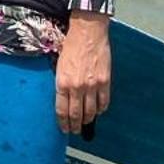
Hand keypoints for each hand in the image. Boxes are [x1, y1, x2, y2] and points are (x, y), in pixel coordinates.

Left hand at [55, 11, 110, 134]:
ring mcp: (92, 85)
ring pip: (90, 111)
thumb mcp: (59, 65)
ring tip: (85, 122)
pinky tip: (98, 110)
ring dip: (88, 119)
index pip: (61, 110)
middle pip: (76, 114)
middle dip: (74, 125)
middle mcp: (77, 87)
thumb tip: (63, 100)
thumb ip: (61, 83)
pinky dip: (101, 109)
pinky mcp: (105, 81)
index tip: (64, 128)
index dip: (63, 123)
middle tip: (74, 130)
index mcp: (62, 82)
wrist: (88, 32)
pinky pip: (104, 102)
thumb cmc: (71, 46)